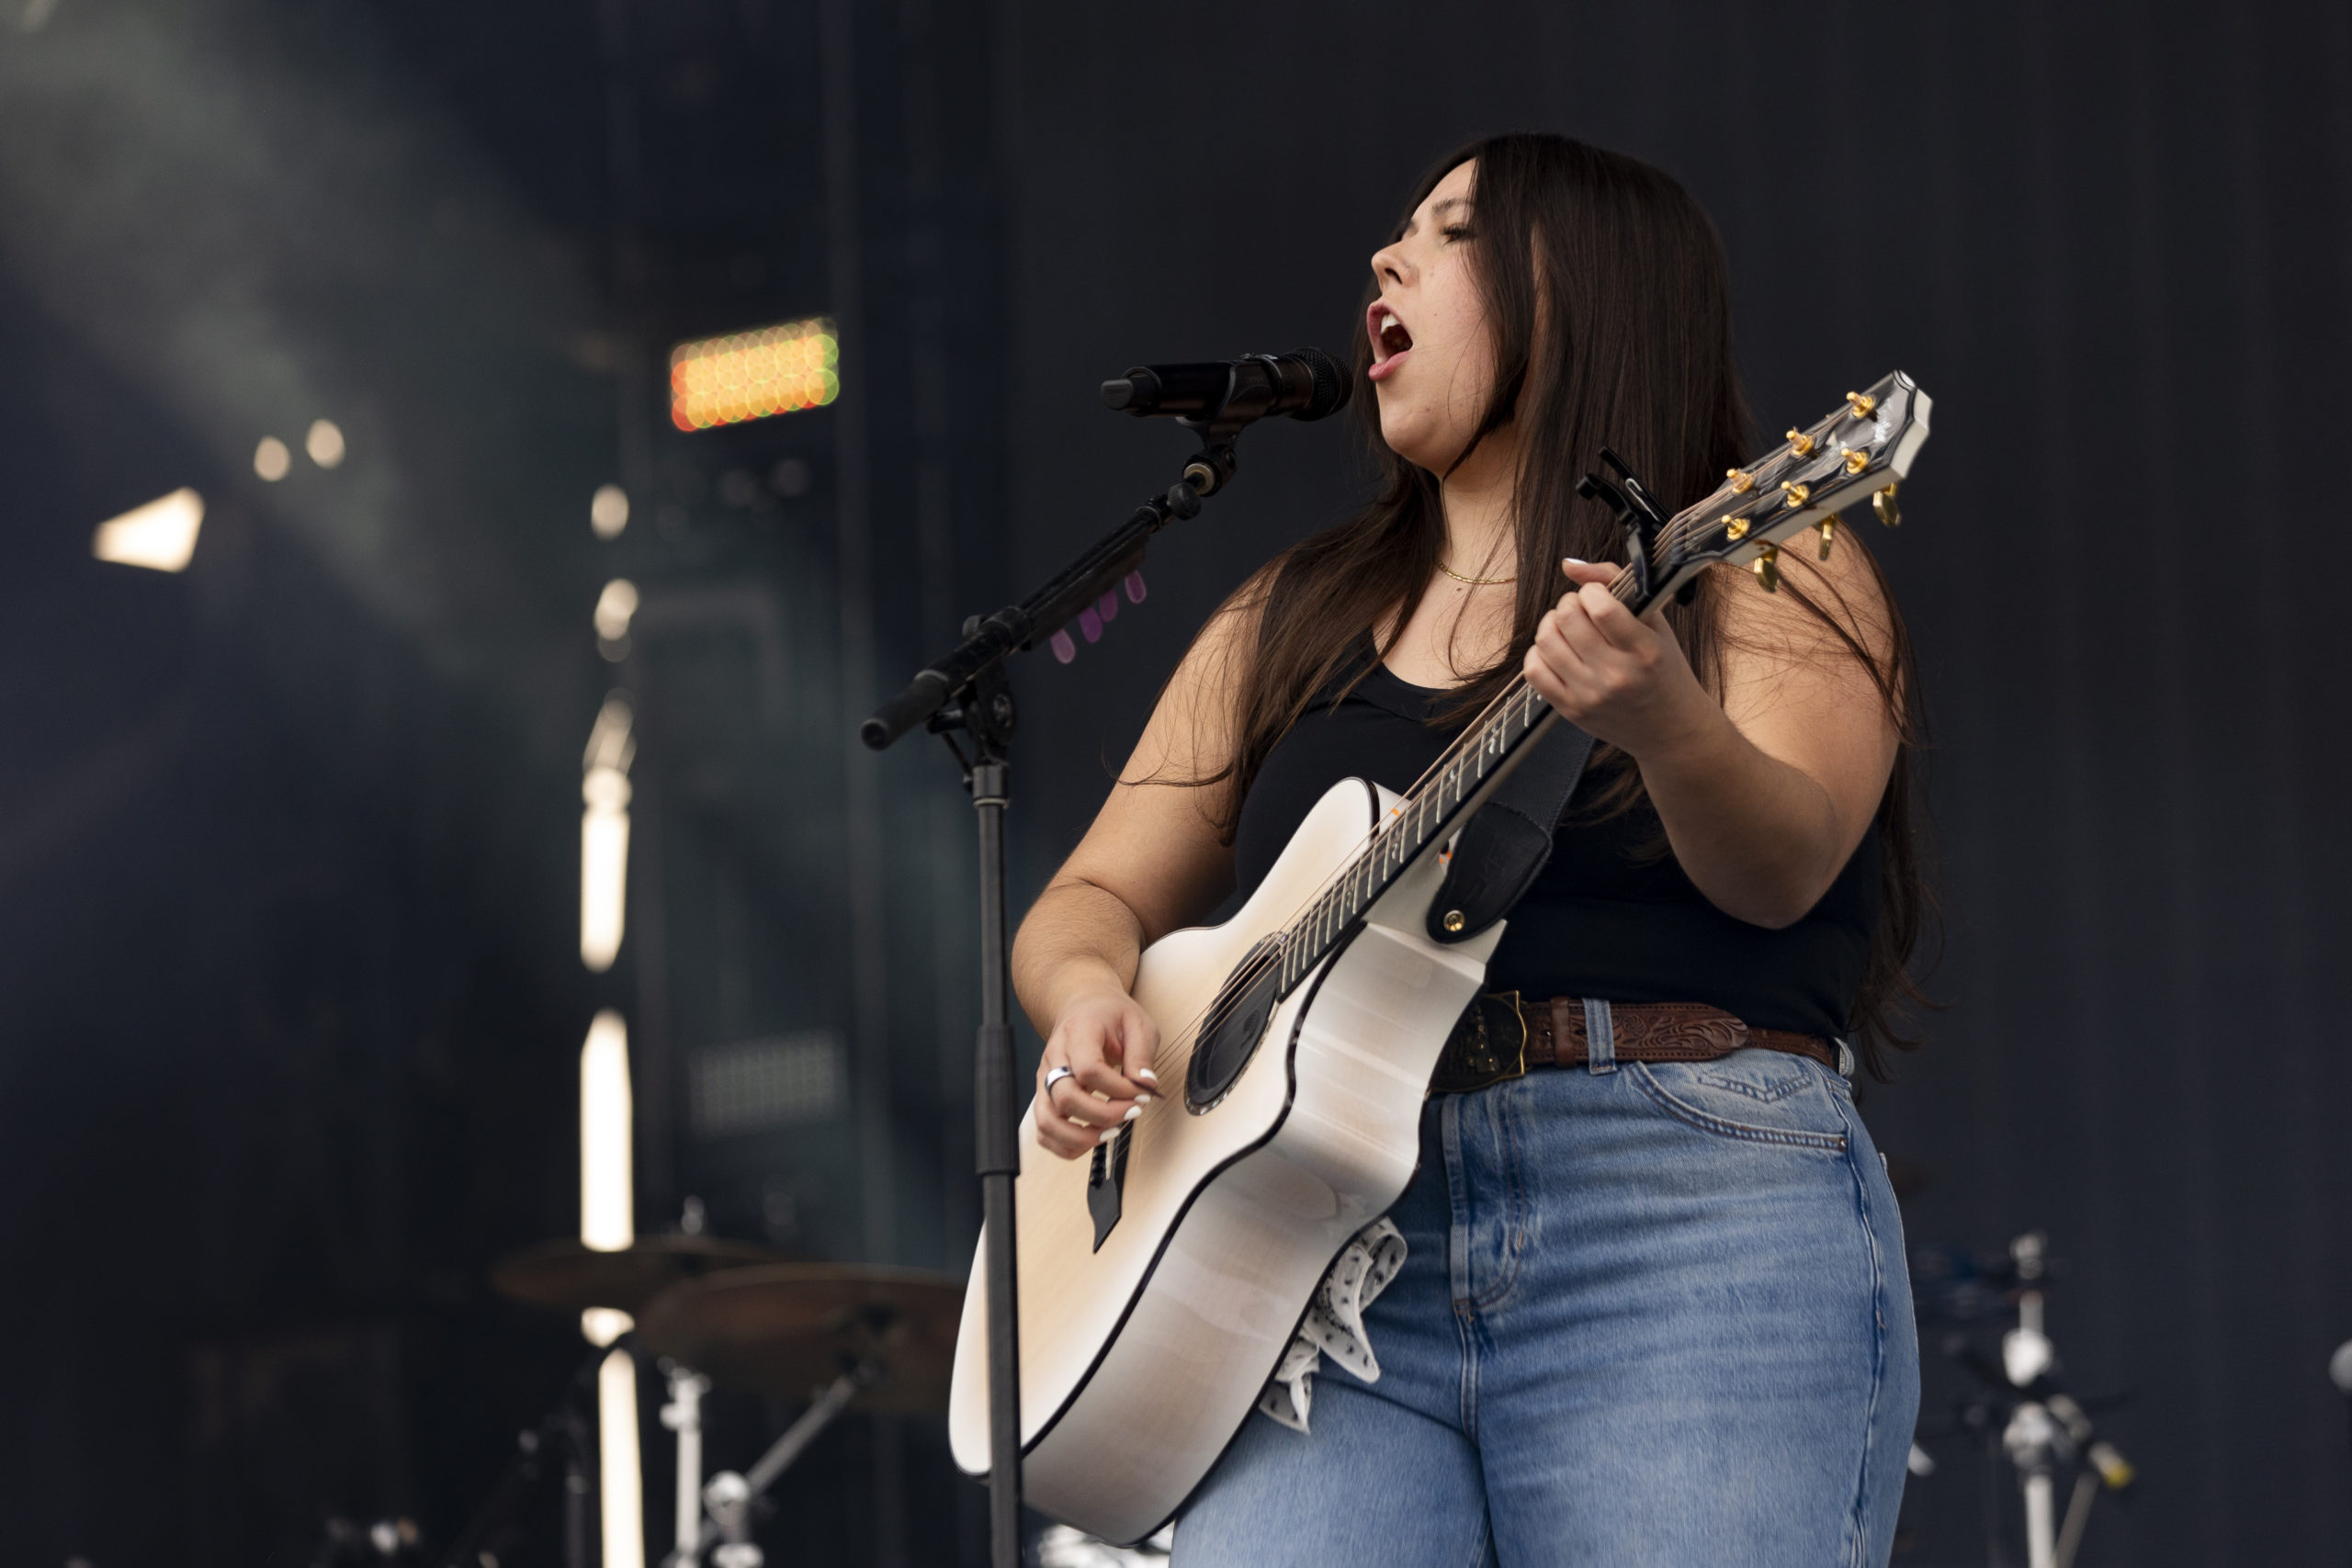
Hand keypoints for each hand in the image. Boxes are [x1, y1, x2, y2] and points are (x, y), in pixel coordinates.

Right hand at [1032, 990, 1158, 1158]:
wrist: (1084, 1006)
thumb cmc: (1110, 1016)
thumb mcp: (1138, 1024)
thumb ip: (1142, 1055)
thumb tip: (1146, 1086)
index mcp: (1077, 1032)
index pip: (1089, 1068)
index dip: (1117, 1088)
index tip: (1141, 1094)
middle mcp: (1054, 1057)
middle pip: (1065, 1097)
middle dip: (1103, 1115)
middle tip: (1131, 1113)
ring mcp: (1045, 1079)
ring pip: (1047, 1122)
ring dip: (1081, 1138)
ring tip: (1110, 1132)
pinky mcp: (1045, 1096)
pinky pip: (1044, 1131)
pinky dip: (1066, 1145)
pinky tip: (1092, 1137)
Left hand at [1522, 559, 1713, 757]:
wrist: (1670, 729)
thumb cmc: (1663, 669)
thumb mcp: (1655, 623)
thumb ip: (1615, 583)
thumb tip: (1568, 565)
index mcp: (1645, 650)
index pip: (1601, 607)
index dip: (1591, 591)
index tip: (1598, 596)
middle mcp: (1617, 675)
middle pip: (1567, 619)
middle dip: (1569, 604)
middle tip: (1581, 609)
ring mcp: (1590, 695)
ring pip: (1546, 641)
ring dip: (1552, 624)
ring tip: (1568, 627)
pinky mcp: (1570, 710)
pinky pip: (1534, 671)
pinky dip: (1540, 651)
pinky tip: (1557, 650)